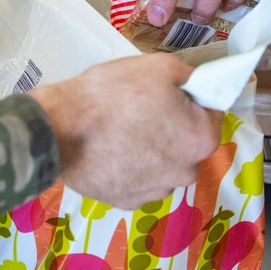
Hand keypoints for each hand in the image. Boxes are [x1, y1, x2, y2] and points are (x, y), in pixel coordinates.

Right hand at [31, 53, 222, 209]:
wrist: (59, 130)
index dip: (190, 98)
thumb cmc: (113, 94)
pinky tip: (109, 149)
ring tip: (120, 130)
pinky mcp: (127, 202)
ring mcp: (156, 192)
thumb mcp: (160, 67)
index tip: (167, 93)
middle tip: (140, 109)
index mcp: (202, 138)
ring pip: (163, 163)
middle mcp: (187, 172)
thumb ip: (191, 77)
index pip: (211, 112)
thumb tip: (199, 86)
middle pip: (187, 142)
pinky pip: (138, 179)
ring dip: (151, 149)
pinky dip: (129, 166)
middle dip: (172, 126)